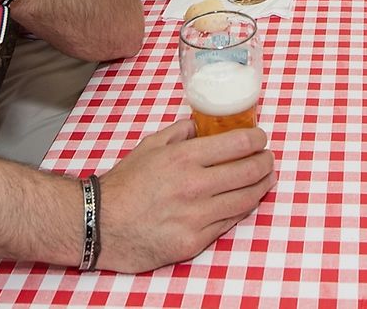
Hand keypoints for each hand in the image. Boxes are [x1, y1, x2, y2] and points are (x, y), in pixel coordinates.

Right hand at [95, 120, 274, 272]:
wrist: (99, 225)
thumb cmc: (124, 185)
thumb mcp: (150, 146)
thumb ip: (181, 132)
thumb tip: (204, 123)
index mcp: (184, 157)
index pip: (239, 143)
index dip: (258, 139)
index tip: (261, 138)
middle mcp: (194, 185)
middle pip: (250, 171)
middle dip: (266, 162)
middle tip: (268, 158)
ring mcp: (196, 216)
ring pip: (246, 199)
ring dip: (262, 187)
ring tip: (265, 178)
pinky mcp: (195, 241)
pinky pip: (230, 223)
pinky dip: (242, 209)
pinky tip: (245, 200)